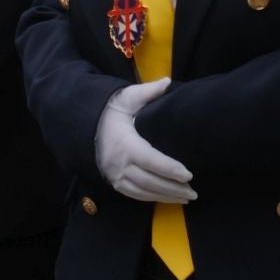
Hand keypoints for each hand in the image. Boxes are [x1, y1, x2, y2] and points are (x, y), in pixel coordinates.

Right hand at [96, 79, 195, 203]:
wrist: (86, 126)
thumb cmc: (111, 111)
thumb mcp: (127, 98)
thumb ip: (147, 92)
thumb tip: (167, 81)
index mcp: (125, 143)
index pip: (151, 159)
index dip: (169, 169)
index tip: (188, 175)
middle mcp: (120, 164)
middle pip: (150, 181)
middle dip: (173, 188)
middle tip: (194, 192)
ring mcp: (116, 176)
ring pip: (144, 191)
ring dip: (166, 196)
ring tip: (187, 197)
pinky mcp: (115, 183)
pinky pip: (136, 195)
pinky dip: (153, 198)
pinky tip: (168, 198)